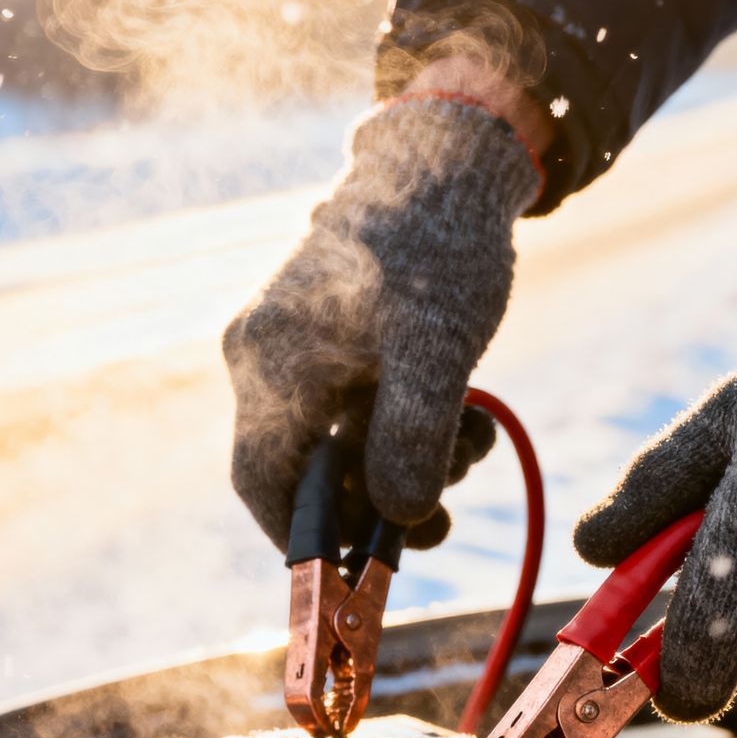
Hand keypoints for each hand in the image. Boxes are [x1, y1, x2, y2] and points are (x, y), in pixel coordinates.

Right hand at [224, 94, 540, 548]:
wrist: (448, 163)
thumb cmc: (438, 246)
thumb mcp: (438, 349)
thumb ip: (413, 436)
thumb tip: (399, 518)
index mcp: (270, 361)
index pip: (262, 482)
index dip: (304, 541)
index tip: (358, 574)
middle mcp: (265, 356)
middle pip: (307, 470)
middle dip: (378, 502)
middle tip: (446, 520)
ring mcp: (294, 346)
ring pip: (340, 443)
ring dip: (406, 463)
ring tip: (474, 442)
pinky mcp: (329, 339)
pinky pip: (357, 409)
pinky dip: (407, 427)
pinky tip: (465, 418)